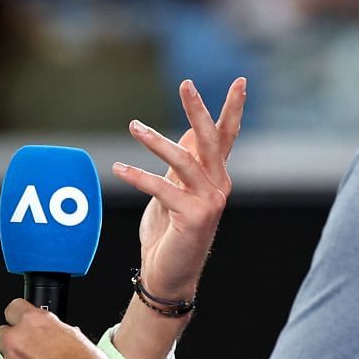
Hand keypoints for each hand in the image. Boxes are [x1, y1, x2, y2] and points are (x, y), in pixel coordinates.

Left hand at [119, 77, 245, 302]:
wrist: (169, 276)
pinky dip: (138, 177)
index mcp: (216, 178)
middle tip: (185, 84)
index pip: (225, 137)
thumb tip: (188, 133)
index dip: (232, 109)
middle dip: (198, 110)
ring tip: (134, 126)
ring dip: (156, 142)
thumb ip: (183, 165)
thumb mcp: (175, 191)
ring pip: (184, 161)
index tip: (239, 82)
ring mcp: (209, 202)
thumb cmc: (169, 234)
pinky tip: (119, 169)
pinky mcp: (193, 217)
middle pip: (210, 140)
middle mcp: (219, 187)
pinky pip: (162, 188)